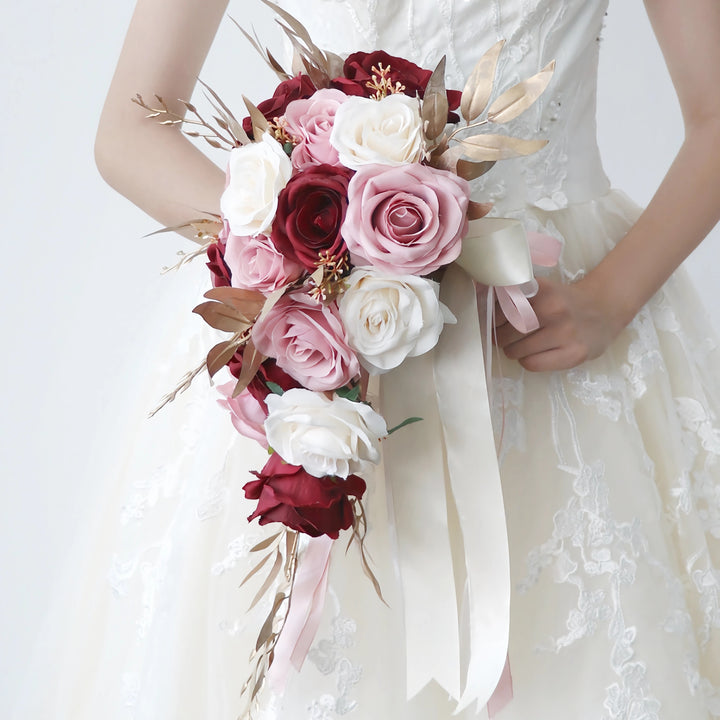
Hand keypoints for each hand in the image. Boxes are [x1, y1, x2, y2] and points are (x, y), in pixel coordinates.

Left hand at [493, 276, 624, 371]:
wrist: (605, 309)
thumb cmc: (564, 301)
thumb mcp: (541, 290)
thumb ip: (514, 294)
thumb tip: (480, 298)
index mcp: (541, 290)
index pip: (501, 307)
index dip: (492, 316)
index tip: (492, 320)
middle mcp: (553, 310)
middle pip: (505, 332)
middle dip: (500, 336)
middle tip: (504, 336)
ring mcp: (565, 333)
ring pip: (516, 350)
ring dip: (512, 350)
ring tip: (520, 345)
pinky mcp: (573, 354)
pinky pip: (532, 364)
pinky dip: (526, 361)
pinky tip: (534, 354)